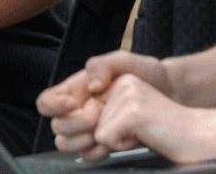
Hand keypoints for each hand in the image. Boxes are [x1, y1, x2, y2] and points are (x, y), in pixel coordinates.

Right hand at [36, 51, 170, 153]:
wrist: (170, 95)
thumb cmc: (145, 73)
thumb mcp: (124, 60)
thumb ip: (103, 65)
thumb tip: (91, 86)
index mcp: (75, 90)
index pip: (46, 102)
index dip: (53, 105)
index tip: (73, 102)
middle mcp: (78, 111)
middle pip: (56, 126)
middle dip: (75, 123)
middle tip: (98, 114)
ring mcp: (89, 130)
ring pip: (66, 145)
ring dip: (83, 140)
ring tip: (107, 129)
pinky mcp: (103, 144)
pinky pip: (87, 156)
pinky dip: (97, 152)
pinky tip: (115, 141)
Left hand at [90, 73, 215, 162]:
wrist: (199, 137)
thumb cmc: (166, 134)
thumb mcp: (128, 123)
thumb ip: (103, 125)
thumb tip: (71, 144)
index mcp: (120, 82)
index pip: (91, 115)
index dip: (110, 131)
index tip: (137, 126)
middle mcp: (121, 83)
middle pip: (92, 125)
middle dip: (114, 137)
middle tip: (144, 129)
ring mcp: (126, 94)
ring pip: (97, 134)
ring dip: (120, 141)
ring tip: (147, 130)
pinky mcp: (130, 110)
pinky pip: (106, 140)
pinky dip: (124, 145)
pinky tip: (147, 133)